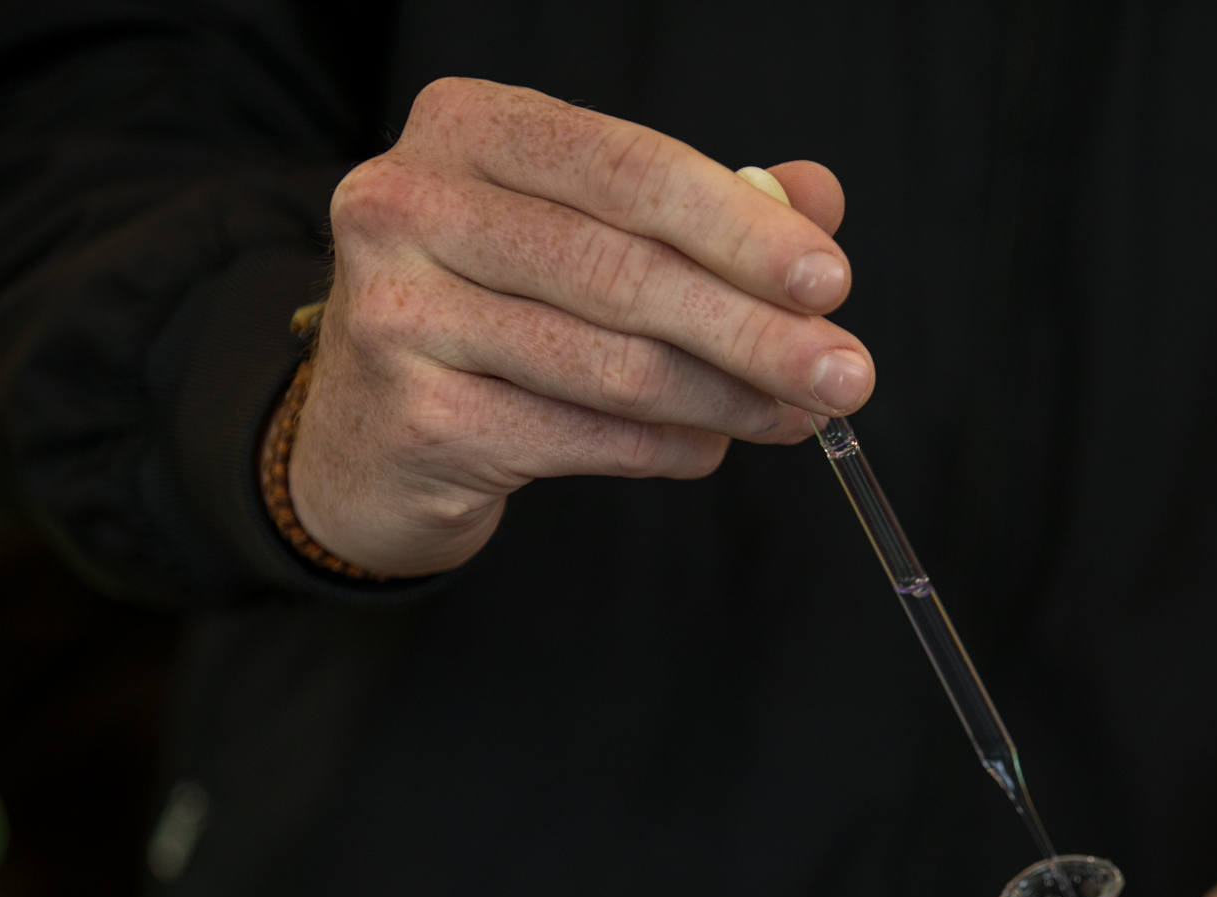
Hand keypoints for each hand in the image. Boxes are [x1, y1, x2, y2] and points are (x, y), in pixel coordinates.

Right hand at [288, 79, 873, 574]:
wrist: (369, 434)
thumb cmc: (495, 310)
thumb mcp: (588, 232)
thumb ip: (703, 208)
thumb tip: (819, 199)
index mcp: (467, 128)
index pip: (629, 169)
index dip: (742, 229)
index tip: (832, 281)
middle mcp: (412, 205)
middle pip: (626, 272)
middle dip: (755, 330)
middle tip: (846, 373)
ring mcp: (400, 314)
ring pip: (611, 364)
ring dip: (727, 399)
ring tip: (796, 417)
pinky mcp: (417, 416)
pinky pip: (583, 437)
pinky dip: (667, 448)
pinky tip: (711, 447)